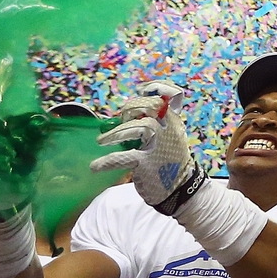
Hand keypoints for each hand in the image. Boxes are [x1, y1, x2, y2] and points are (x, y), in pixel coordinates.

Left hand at [90, 80, 200, 213]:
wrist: (181, 189)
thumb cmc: (169, 160)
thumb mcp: (169, 137)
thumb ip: (154, 122)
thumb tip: (126, 113)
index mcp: (173, 121)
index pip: (173, 95)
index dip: (156, 88)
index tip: (141, 90)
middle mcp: (169, 129)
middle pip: (150, 106)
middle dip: (130, 109)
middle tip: (121, 120)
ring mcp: (159, 145)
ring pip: (138, 127)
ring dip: (115, 133)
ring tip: (101, 141)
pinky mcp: (147, 163)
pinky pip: (124, 158)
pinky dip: (107, 161)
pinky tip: (95, 166)